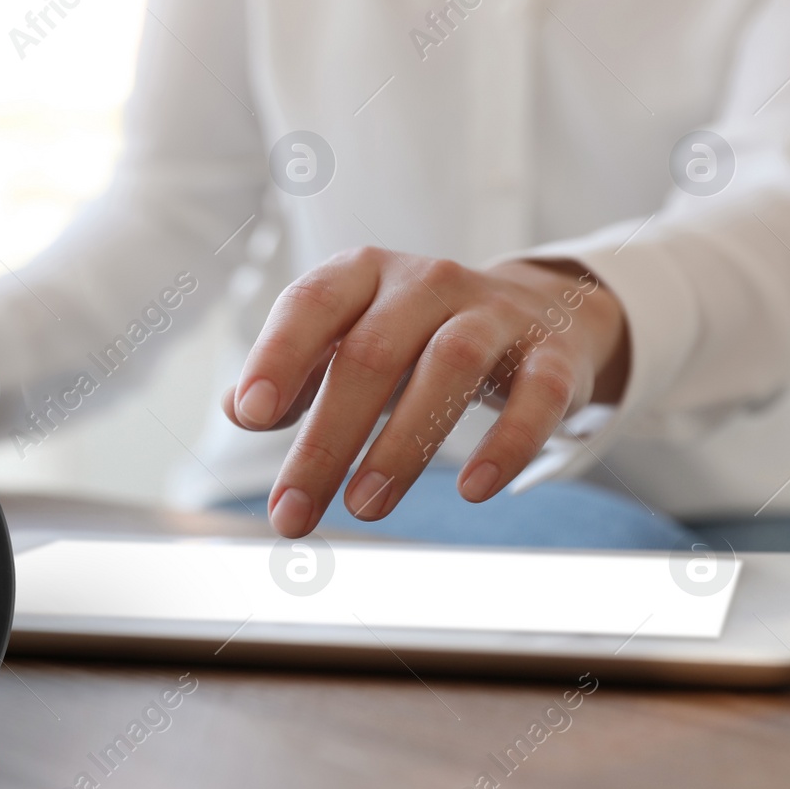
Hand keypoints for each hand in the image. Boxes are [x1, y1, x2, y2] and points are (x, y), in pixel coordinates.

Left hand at [222, 249, 629, 537]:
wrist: (540, 312)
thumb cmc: (416, 337)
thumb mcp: (348, 342)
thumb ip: (292, 374)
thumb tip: (238, 408)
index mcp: (363, 274)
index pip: (312, 303)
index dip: (279, 355)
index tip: (252, 416)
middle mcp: (427, 283)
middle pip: (372, 354)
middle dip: (326, 440)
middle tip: (293, 514)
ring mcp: (494, 315)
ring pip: (449, 367)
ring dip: (401, 445)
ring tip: (363, 507)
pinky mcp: (551, 355)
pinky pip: (537, 395)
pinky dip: (507, 443)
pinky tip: (474, 490)